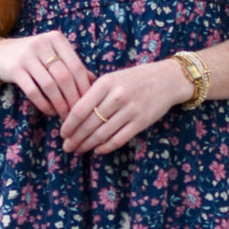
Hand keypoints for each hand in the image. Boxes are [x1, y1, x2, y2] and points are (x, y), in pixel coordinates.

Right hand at [0, 32, 93, 117]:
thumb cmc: (34, 57)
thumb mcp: (53, 55)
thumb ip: (72, 66)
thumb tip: (94, 83)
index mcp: (56, 39)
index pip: (76, 66)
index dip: (84, 87)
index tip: (88, 103)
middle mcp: (42, 44)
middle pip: (64, 77)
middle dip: (72, 99)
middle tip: (77, 115)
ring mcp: (27, 55)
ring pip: (49, 86)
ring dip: (59, 104)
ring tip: (64, 116)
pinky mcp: (14, 69)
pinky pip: (33, 91)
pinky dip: (44, 104)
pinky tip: (49, 111)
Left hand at [60, 59, 189, 154]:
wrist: (166, 79)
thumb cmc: (134, 79)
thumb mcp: (112, 77)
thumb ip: (92, 91)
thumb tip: (70, 111)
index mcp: (105, 83)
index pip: (80, 108)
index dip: (69, 124)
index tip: (62, 134)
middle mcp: (117, 96)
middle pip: (89, 124)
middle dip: (75, 138)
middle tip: (67, 147)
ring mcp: (130, 110)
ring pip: (102, 134)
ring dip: (88, 145)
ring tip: (79, 150)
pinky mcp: (141, 122)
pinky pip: (119, 139)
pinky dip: (106, 147)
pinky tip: (98, 150)